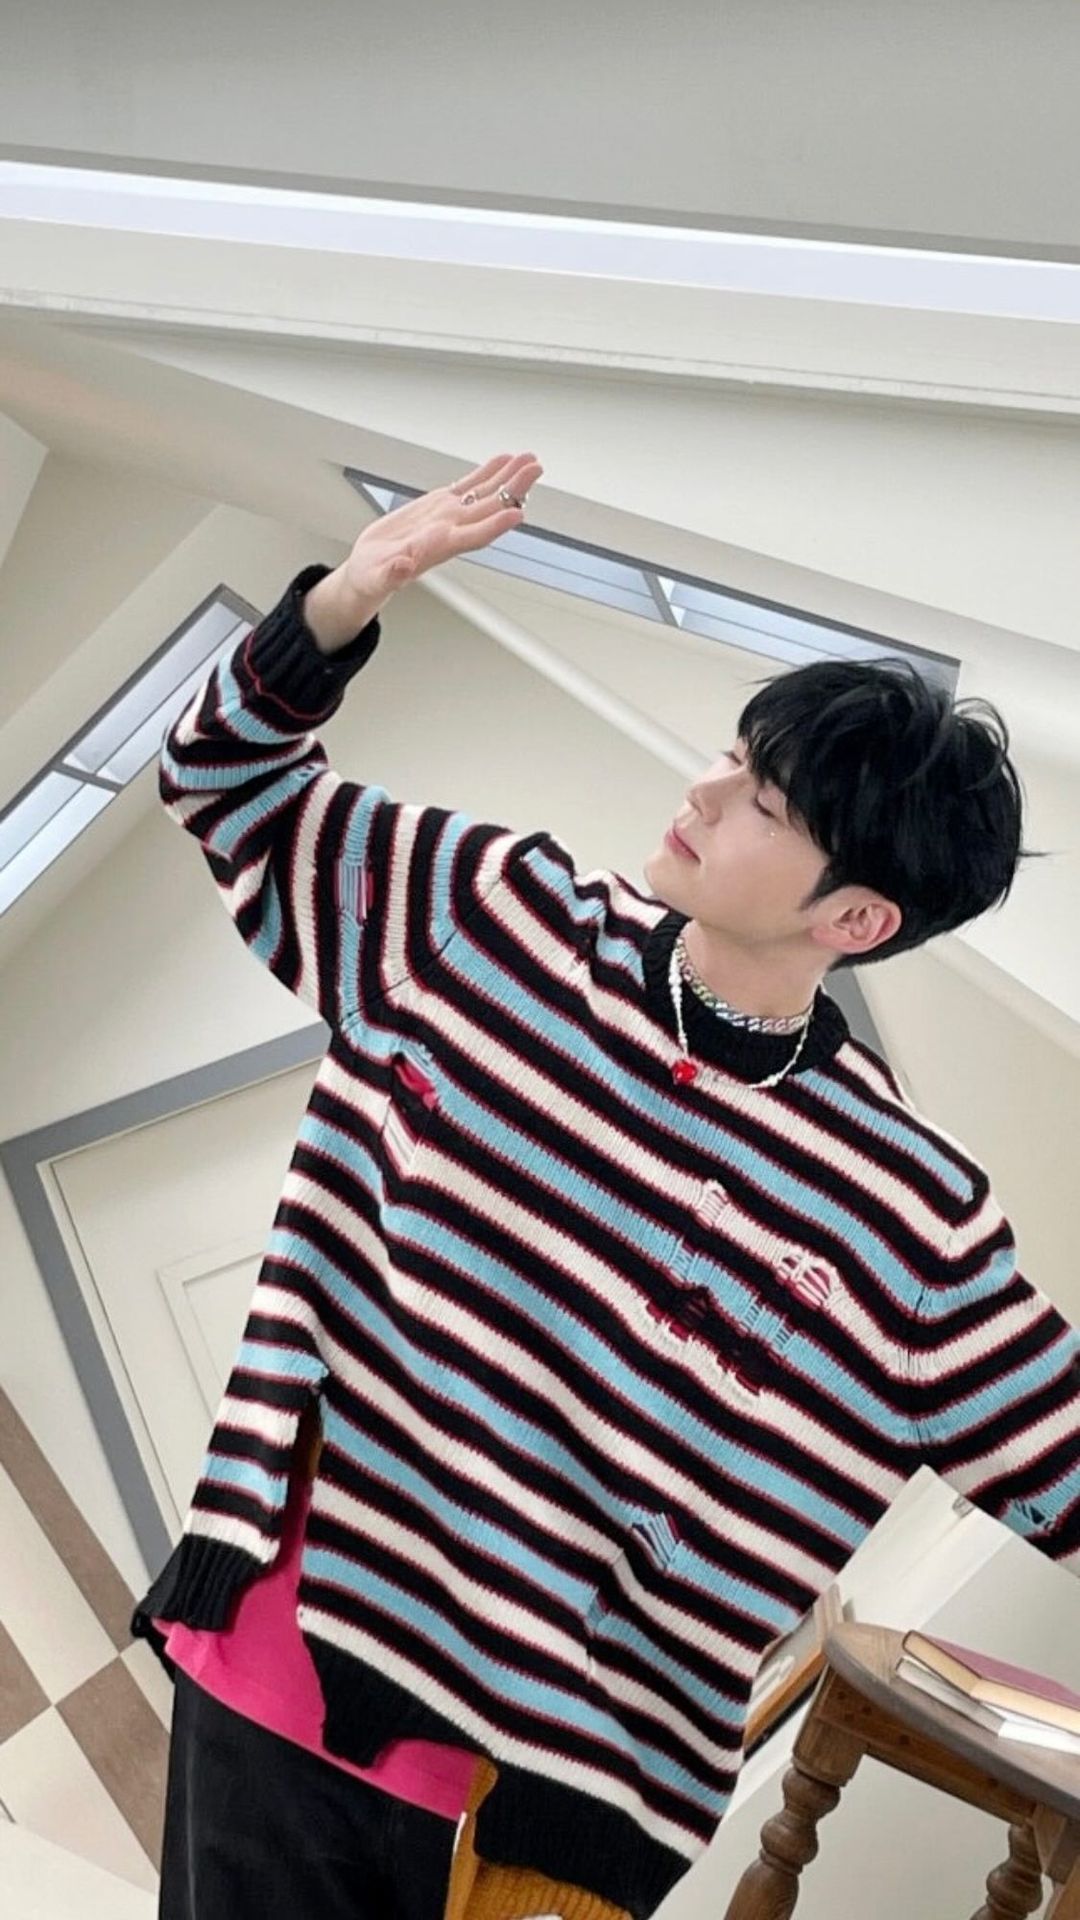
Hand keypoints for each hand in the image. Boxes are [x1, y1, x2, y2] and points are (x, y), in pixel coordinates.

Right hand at [342, 450, 543, 605]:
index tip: (517, 513)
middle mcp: (452, 530)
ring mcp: (449, 516)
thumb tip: (403, 566)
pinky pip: (469, 486)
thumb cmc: (374, 576)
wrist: (370, 569)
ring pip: (485, 493)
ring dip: (508, 476)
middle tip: (535, 468)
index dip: (495, 525)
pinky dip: (486, 472)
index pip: (473, 536)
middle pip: (490, 508)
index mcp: (439, 547)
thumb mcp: (377, 577)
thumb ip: (392, 572)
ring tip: (529, 458)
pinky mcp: (440, 504)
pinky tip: (502, 460)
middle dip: (513, 488)